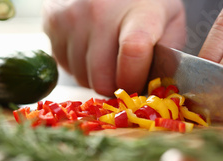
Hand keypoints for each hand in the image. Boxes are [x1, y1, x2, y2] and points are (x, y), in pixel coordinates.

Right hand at [43, 0, 185, 95]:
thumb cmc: (143, 2)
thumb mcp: (170, 20)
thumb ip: (168, 55)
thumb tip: (155, 89)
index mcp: (139, 12)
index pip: (133, 53)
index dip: (135, 79)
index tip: (138, 82)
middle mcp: (100, 12)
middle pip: (102, 78)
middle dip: (115, 85)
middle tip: (123, 73)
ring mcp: (71, 17)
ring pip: (81, 77)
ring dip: (95, 77)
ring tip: (106, 55)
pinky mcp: (52, 22)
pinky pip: (64, 66)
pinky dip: (78, 65)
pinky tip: (89, 46)